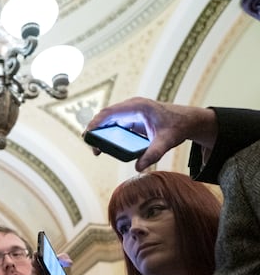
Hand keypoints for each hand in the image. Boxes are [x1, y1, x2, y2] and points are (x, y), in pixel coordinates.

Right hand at [84, 97, 216, 171]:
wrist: (188, 121)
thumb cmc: (177, 127)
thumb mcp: (166, 142)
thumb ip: (153, 154)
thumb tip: (138, 168)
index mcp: (138, 106)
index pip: (109, 112)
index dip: (95, 123)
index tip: (87, 135)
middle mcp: (131, 107)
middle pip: (105, 116)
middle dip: (94, 130)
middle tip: (90, 145)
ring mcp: (130, 112)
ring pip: (108, 121)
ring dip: (99, 133)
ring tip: (95, 149)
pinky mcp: (131, 119)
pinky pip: (114, 125)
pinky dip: (107, 134)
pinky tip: (104, 146)